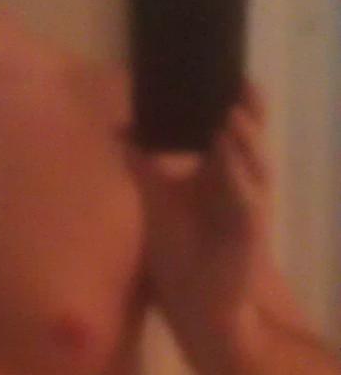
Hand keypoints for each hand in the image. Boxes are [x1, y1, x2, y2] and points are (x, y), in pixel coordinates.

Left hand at [131, 79, 273, 327]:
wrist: (199, 304)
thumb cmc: (182, 254)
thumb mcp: (156, 201)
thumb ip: (143, 164)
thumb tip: (121, 127)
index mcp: (222, 172)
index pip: (233, 126)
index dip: (233, 100)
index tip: (222, 71)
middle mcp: (242, 183)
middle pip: (250, 137)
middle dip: (247, 110)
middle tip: (235, 80)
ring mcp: (250, 205)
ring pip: (254, 163)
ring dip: (242, 138)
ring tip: (228, 113)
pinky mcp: (250, 230)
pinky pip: (247, 198)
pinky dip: (238, 176)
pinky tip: (226, 156)